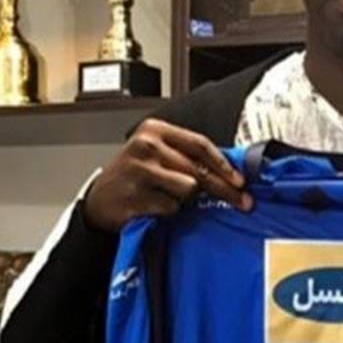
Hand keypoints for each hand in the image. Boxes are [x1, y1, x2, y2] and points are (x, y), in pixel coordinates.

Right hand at [83, 119, 251, 232]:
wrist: (99, 200)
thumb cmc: (134, 176)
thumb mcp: (157, 154)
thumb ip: (186, 157)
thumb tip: (229, 173)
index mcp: (155, 130)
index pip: (200, 143)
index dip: (224, 163)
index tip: (240, 180)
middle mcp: (147, 146)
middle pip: (200, 168)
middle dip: (225, 189)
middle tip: (242, 202)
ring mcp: (140, 171)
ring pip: (189, 189)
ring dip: (187, 199)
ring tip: (171, 197)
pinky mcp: (136, 196)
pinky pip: (172, 207)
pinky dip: (170, 211)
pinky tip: (156, 206)